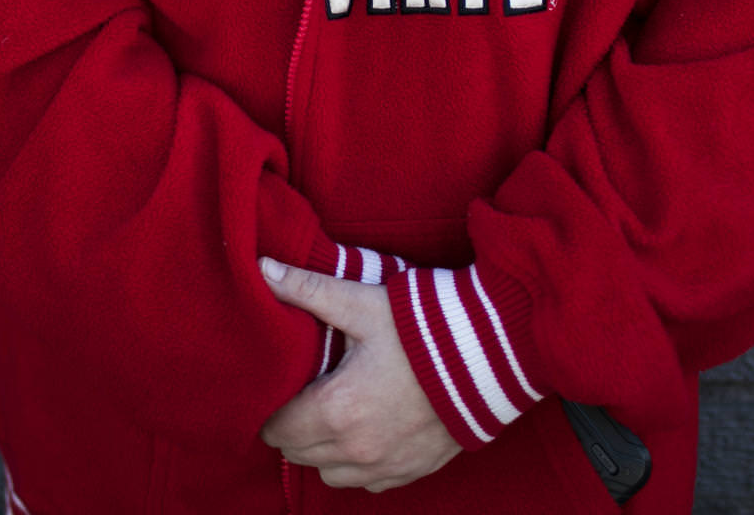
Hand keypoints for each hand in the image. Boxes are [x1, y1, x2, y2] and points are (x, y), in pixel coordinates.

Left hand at [257, 256, 461, 491]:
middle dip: (293, 430)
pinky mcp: (413, 470)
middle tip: (303, 399)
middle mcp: (357, 448)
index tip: (279, 392)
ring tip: (332, 417)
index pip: (279, 430)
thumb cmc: (423, 329)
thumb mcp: (362, 303)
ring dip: (323, 452)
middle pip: (299, 455)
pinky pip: (368, 483)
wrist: (491, 355)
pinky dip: (359, 465)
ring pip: (330, 474)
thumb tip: (263, 269)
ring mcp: (387, 465)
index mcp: (337, 409)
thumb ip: (309, 290)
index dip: (271, 411)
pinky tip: (367, 434)